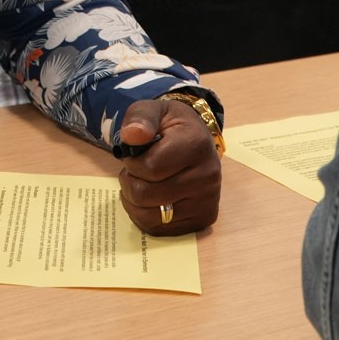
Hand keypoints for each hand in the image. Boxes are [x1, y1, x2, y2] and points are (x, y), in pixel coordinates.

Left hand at [115, 98, 220, 235]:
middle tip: (134, 170)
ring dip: (134, 200)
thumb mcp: (152, 110)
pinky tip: (149, 198)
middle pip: (147, 195)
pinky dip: (144, 216)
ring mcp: (208, 201)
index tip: (133, 153)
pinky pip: (160, 229)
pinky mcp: (204, 219)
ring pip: (151, 216)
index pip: (150, 168)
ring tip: (141, 182)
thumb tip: (131, 137)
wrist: (195, 139)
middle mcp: (208, 176)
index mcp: (196, 145)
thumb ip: (139, 118)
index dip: (131, 162)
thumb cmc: (168, 125)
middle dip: (130, 181)